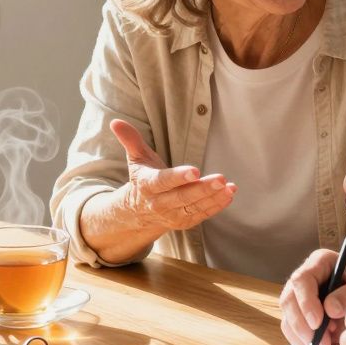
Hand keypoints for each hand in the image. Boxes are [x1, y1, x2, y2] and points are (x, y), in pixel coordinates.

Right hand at [110, 119, 234, 230]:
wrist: (138, 211)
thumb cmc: (142, 178)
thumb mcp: (135, 159)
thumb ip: (130, 140)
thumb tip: (116, 122)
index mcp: (147, 186)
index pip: (163, 182)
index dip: (178, 177)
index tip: (195, 171)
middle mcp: (159, 203)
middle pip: (182, 197)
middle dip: (203, 189)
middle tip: (221, 178)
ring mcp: (173, 215)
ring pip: (194, 207)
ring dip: (213, 198)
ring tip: (229, 187)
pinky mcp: (184, 222)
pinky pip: (202, 214)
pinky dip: (217, 206)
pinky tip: (229, 194)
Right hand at [279, 248, 345, 344]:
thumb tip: (329, 308)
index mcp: (322, 262)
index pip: (302, 279)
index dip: (306, 302)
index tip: (319, 323)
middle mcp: (308, 277)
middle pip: (289, 300)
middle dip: (302, 325)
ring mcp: (303, 298)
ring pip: (288, 318)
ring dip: (302, 337)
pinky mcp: (304, 316)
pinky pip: (293, 331)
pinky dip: (303, 344)